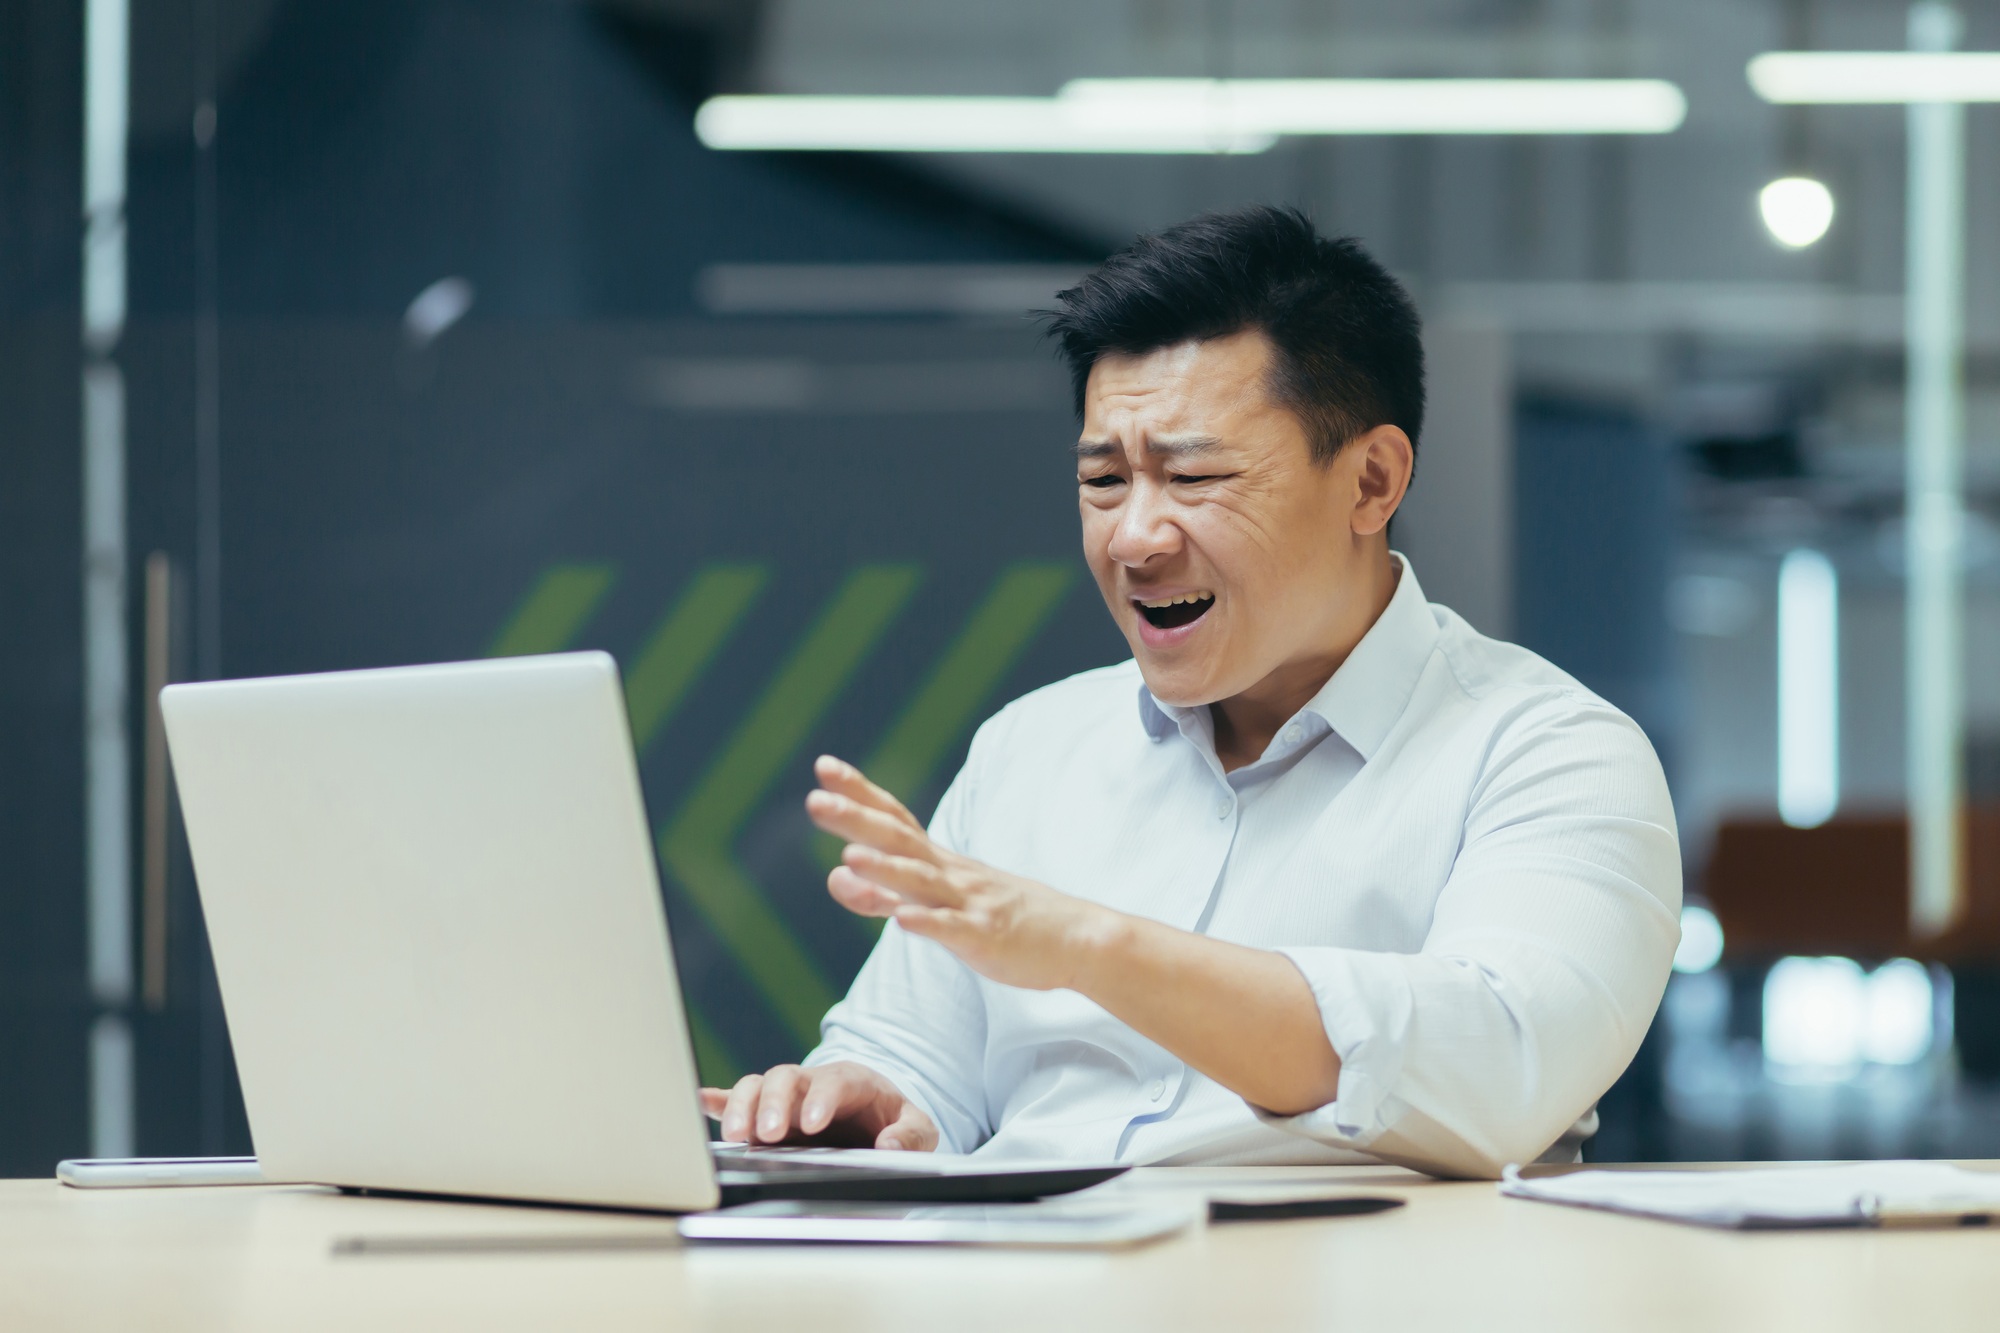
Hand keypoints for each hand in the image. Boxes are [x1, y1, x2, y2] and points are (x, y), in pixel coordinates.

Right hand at [699, 1060, 938, 1149]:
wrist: (875, 1116)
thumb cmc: (893, 1121)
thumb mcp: (918, 1128)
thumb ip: (911, 1135)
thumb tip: (890, 1146)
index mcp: (852, 1081)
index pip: (833, 1083)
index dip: (820, 1100)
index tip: (812, 1124)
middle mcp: (812, 1083)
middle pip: (784, 1078)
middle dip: (772, 1104)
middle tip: (767, 1135)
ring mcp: (786, 1096)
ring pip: (756, 1086)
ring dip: (742, 1107)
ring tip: (737, 1136)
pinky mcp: (767, 1112)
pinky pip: (738, 1099)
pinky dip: (719, 1101)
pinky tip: (702, 1102)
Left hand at [805, 755, 1120, 991]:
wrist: (1074, 937)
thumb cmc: (1000, 916)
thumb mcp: (936, 902)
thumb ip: (882, 892)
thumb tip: (834, 873)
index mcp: (939, 862)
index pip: (894, 818)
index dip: (859, 793)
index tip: (824, 766)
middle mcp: (951, 874)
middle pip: (899, 840)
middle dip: (857, 819)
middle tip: (815, 799)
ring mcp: (969, 903)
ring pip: (922, 883)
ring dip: (886, 870)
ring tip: (848, 857)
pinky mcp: (985, 938)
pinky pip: (953, 930)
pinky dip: (928, 923)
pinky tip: (902, 921)